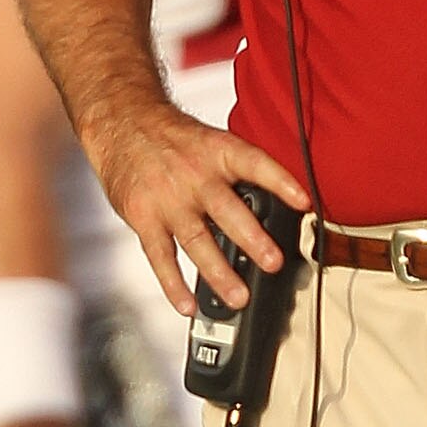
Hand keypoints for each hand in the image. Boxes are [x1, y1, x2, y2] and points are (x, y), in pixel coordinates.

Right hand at [85, 95, 307, 318]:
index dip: (281, 182)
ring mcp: (168, 198)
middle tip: (273, 262)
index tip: (304, 203)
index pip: (254, 164)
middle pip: (227, 210)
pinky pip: (160, 256)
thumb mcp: (209, 141)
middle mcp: (194, 175)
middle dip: (253, 239)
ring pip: (196, 240)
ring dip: (219, 272)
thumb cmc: (172, 138)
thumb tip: (273, 207)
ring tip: (239, 296)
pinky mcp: (143, 217)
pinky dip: (174, 284)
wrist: (122, 121)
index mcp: (217, 151)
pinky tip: (189, 304)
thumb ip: (235, 173)